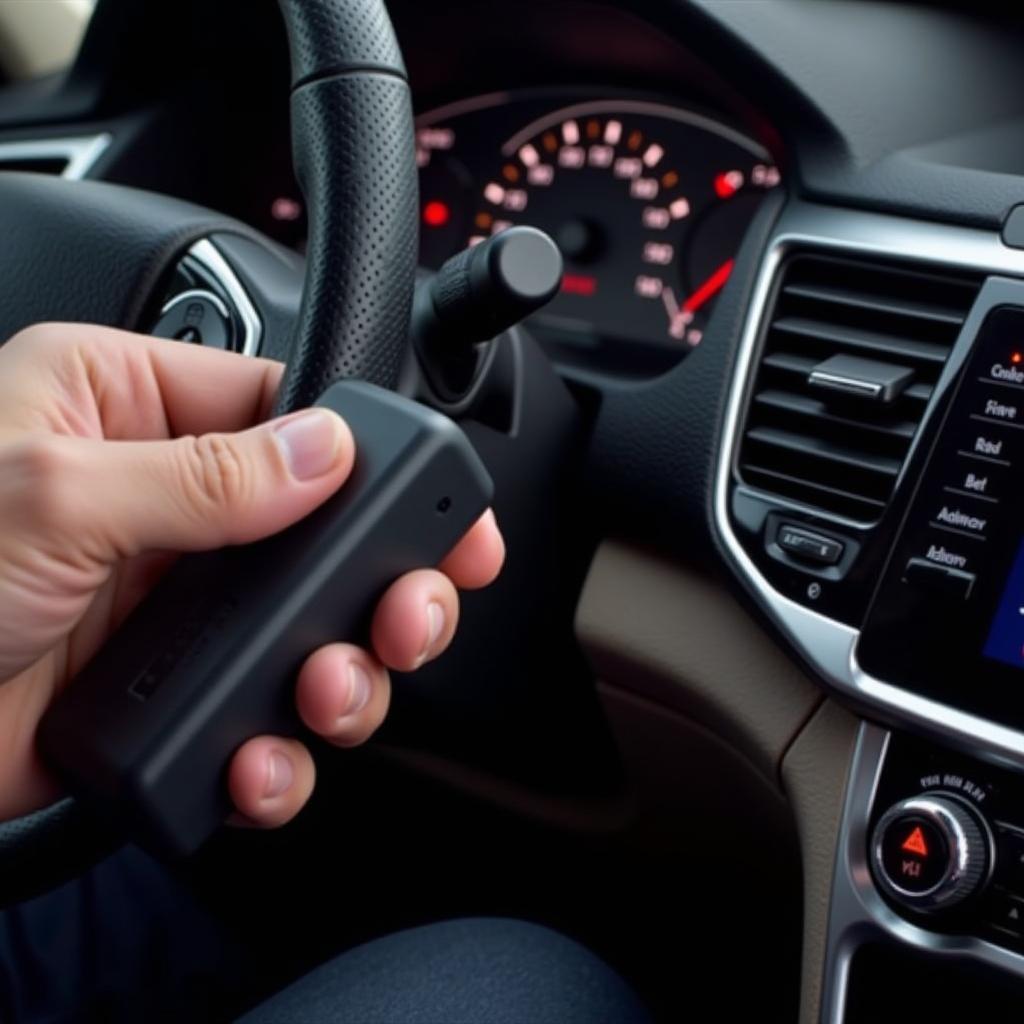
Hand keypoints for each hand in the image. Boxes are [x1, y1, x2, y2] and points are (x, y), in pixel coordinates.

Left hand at [0, 324, 503, 827]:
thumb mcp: (50, 495)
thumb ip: (203, 474)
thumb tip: (326, 452)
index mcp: (129, 411)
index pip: (287, 412)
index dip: (372, 460)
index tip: (439, 508)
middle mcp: (167, 502)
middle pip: (326, 531)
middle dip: (381, 584)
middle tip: (409, 617)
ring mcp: (175, 602)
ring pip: (311, 629)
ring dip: (343, 674)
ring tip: (328, 695)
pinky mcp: (173, 689)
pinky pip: (263, 713)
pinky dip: (278, 752)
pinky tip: (260, 760)